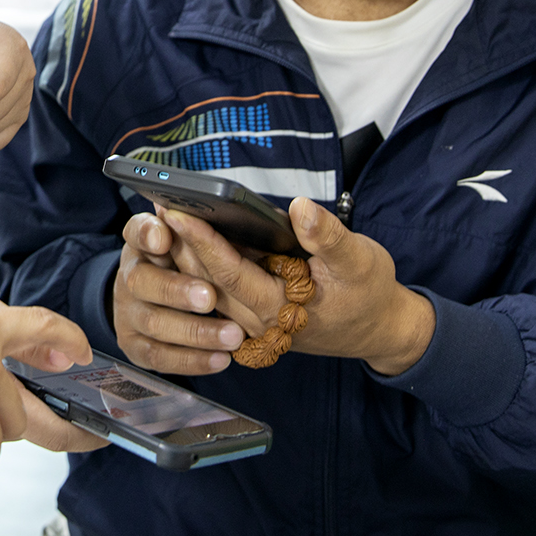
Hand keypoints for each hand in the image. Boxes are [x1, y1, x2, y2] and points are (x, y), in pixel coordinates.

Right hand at [111, 213, 245, 375]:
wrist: (148, 302)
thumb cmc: (181, 266)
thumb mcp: (190, 243)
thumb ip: (203, 231)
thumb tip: (231, 217)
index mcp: (142, 243)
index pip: (137, 231)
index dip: (148, 234)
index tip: (165, 237)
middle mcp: (130, 275)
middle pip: (142, 281)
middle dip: (177, 290)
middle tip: (211, 296)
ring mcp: (128, 312)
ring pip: (155, 323)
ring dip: (196, 331)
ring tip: (233, 335)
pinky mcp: (134, 345)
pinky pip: (160, 357)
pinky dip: (192, 360)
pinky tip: (221, 358)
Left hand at [158, 198, 435, 374]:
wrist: (378, 329)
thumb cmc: (369, 291)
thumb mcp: (360, 260)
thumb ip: (328, 237)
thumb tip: (300, 208)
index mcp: (280, 307)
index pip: (229, 272)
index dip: (202, 240)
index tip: (177, 211)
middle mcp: (257, 319)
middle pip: (206, 281)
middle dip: (181, 243)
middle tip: (157, 206)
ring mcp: (251, 321)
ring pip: (206, 288)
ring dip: (184, 255)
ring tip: (162, 217)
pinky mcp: (251, 314)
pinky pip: (216, 291)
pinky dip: (199, 266)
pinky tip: (183, 238)